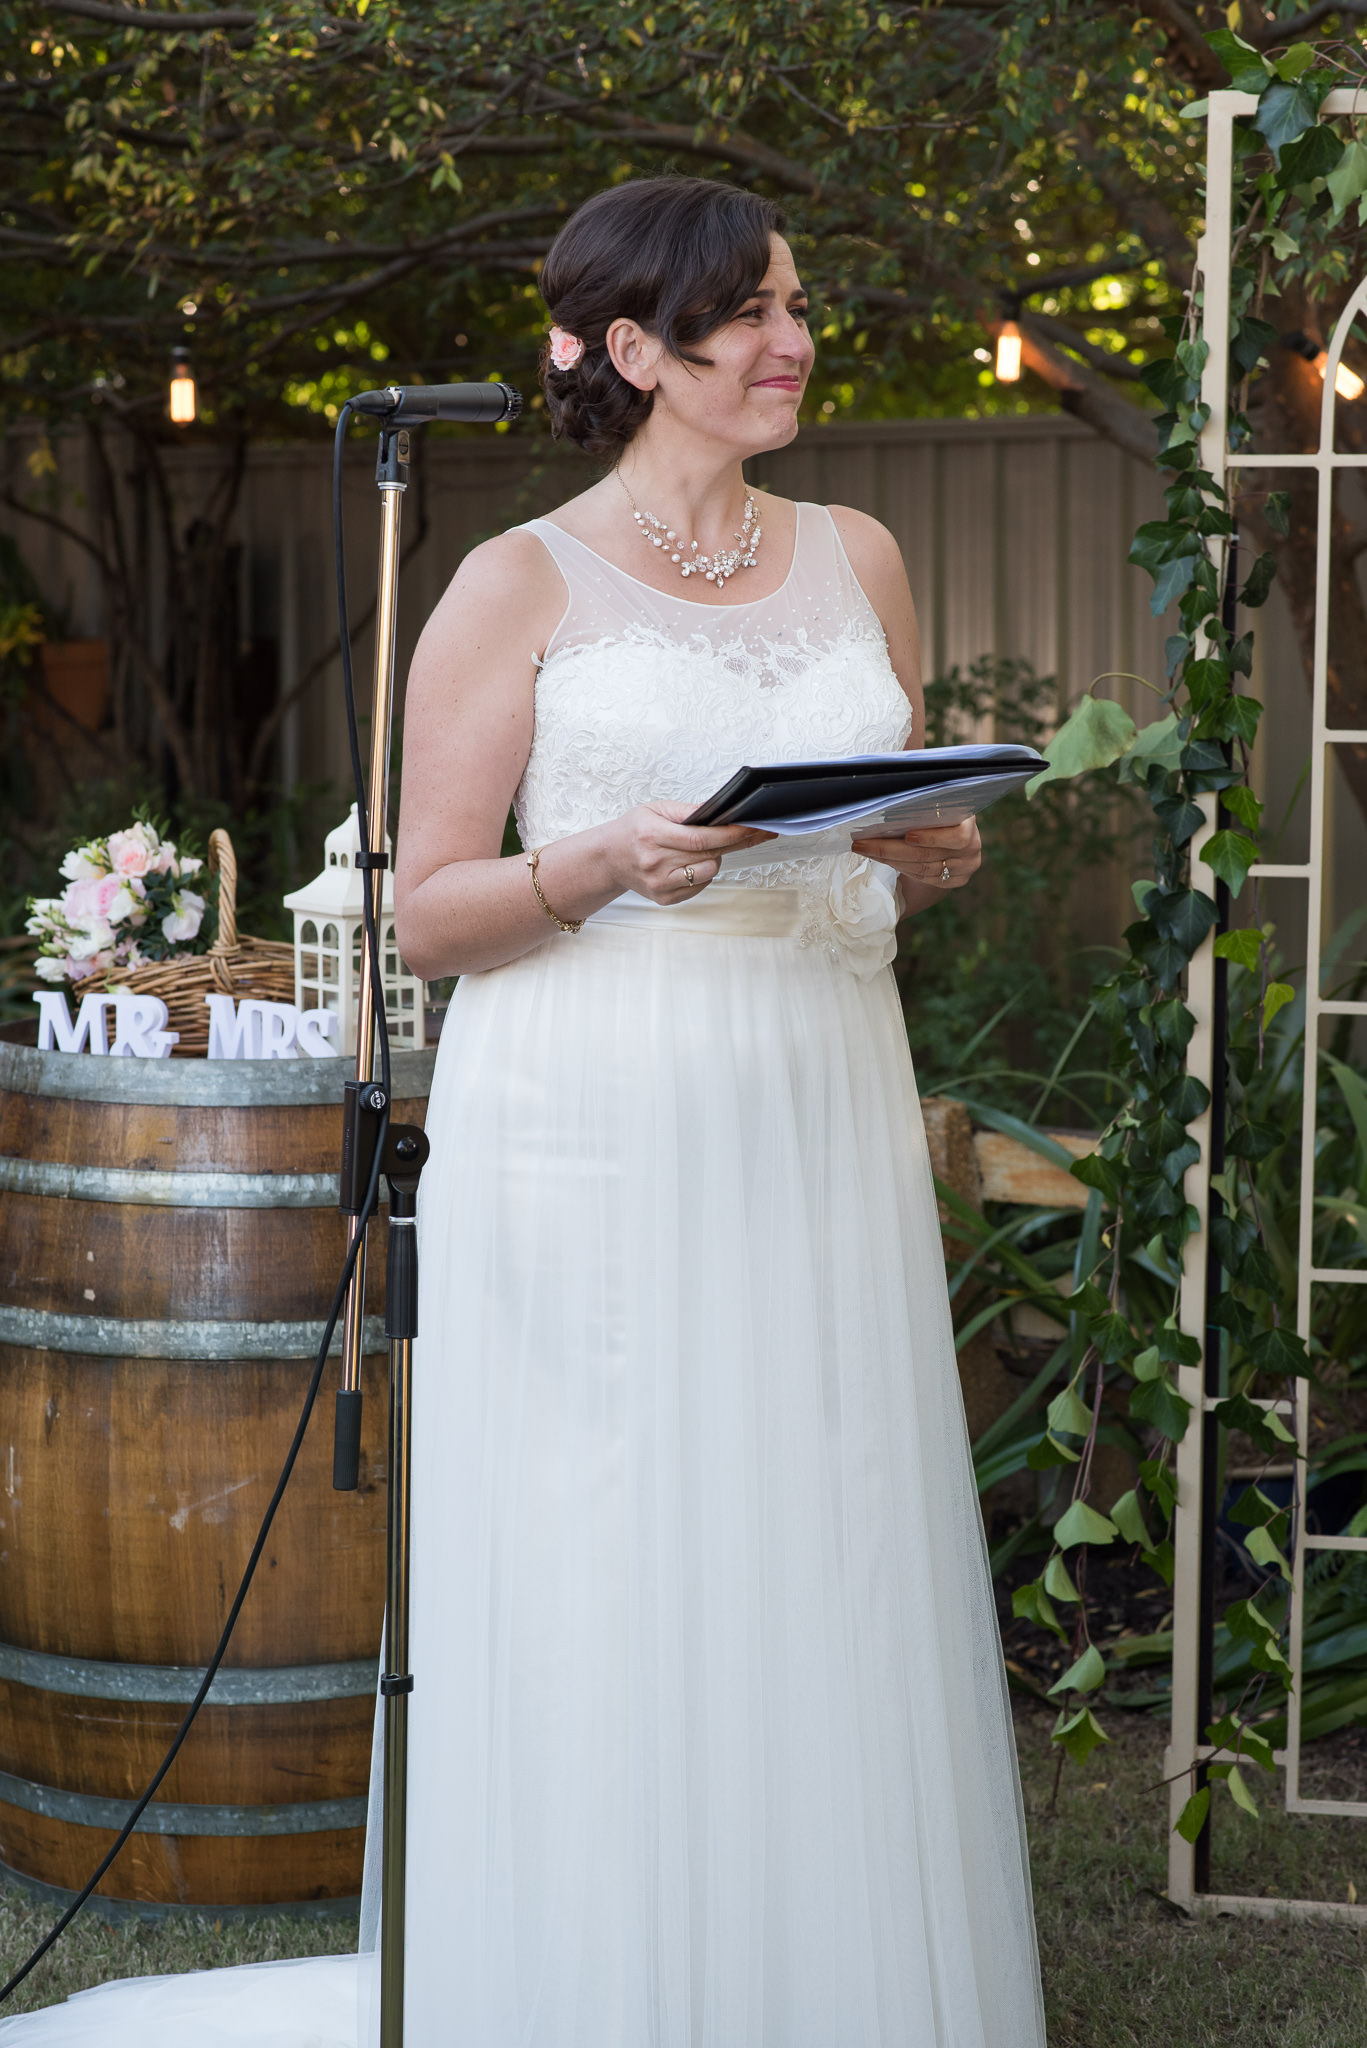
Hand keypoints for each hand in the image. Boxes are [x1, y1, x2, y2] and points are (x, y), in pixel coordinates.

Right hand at [601, 801, 775, 905]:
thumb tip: (718, 812)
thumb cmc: (633, 831)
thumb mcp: (655, 809)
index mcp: (652, 836)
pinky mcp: (665, 898)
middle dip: (735, 842)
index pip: (701, 838)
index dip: (731, 833)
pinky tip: (693, 862)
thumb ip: (687, 811)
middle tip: (751, 832)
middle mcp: (655, 863)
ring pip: (709, 872)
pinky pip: (700, 886)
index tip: (753, 828)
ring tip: (703, 848)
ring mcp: (660, 884)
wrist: (609, 858)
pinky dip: (704, 873)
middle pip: (709, 855)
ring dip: (715, 858)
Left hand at [849, 815, 981, 890]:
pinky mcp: (956, 881)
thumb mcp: (937, 805)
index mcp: (969, 822)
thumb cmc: (940, 814)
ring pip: (921, 868)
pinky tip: (882, 859)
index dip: (931, 837)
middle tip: (862, 843)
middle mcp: (972, 846)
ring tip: (865, 850)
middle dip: (890, 849)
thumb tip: (887, 804)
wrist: (954, 836)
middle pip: (928, 855)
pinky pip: (923, 877)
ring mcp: (965, 866)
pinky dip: (900, 868)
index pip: (956, 836)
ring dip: (889, 860)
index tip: (907, 835)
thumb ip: (924, 807)